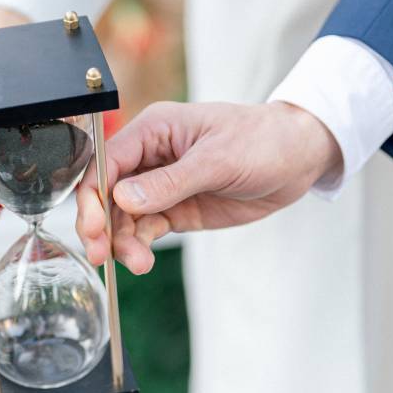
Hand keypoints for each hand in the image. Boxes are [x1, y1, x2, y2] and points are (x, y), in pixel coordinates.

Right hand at [76, 100, 341, 274]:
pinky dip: (138, 245)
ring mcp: (161, 184)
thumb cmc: (262, 141)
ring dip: (122, 241)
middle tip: (101, 254)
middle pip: (107, 192)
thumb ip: (169, 182)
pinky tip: (142, 260)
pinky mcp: (175, 208)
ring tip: (138, 263)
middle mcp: (150, 156)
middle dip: (100, 224)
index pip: (107, 161)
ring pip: (123, 216)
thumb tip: (123, 199)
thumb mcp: (218, 161)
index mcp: (154, 129)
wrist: (299, 159)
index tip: (94, 227)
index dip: (93, 195)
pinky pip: (145, 229)